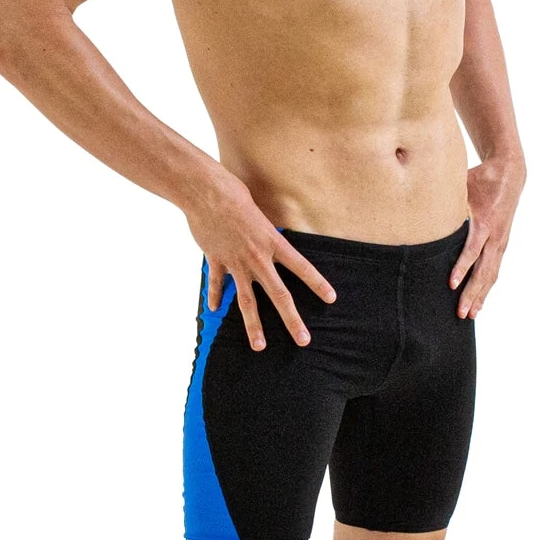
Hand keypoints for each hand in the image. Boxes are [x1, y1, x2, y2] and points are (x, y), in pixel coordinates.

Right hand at [185, 175, 336, 350]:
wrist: (208, 194)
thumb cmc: (235, 195)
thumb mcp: (260, 214)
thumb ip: (265, 233)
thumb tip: (267, 242)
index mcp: (273, 243)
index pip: (302, 267)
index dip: (317, 283)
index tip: (331, 298)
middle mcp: (258, 258)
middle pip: (279, 294)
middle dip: (292, 319)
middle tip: (303, 339)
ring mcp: (236, 263)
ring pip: (248, 301)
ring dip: (254, 325)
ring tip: (260, 346)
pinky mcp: (216, 261)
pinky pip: (217, 284)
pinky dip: (216, 296)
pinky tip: (215, 310)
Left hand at [449, 157, 525, 319]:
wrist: (510, 174)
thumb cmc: (480, 179)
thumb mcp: (462, 184)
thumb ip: (444, 196)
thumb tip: (414, 199)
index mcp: (484, 222)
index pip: (472, 250)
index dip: (461, 268)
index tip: (451, 284)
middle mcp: (495, 237)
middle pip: (483, 270)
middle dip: (472, 293)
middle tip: (460, 313)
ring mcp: (500, 242)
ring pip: (491, 275)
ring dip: (481, 296)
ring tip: (470, 315)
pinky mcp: (502, 244)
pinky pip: (494, 270)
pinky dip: (487, 288)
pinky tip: (479, 302)